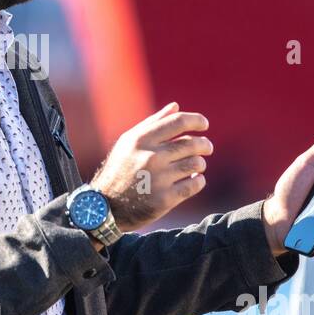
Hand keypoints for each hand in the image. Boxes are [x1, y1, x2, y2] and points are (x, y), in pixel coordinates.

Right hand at [92, 102, 211, 231]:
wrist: (106, 208)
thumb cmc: (119, 170)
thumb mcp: (128, 143)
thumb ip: (152, 123)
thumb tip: (176, 107)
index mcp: (141, 140)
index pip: (178, 122)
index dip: (196, 120)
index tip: (204, 125)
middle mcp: (150, 157)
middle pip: (192, 143)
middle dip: (204, 144)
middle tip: (207, 147)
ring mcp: (158, 179)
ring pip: (196, 164)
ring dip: (201, 163)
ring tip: (197, 165)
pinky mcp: (165, 199)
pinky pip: (194, 185)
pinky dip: (199, 181)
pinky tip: (194, 179)